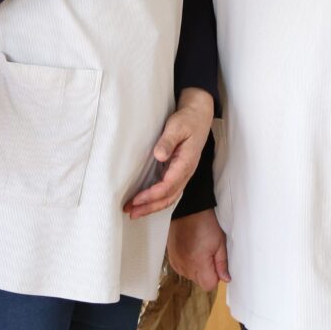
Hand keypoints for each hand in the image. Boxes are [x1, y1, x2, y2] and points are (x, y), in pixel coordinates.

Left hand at [124, 88, 212, 217]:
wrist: (199, 117)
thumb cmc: (187, 120)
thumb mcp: (177, 126)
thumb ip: (168, 141)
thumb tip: (159, 156)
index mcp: (186, 163)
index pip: (168, 186)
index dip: (152, 195)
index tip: (136, 199)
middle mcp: (186, 172)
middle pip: (169, 197)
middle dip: (150, 207)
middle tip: (131, 213)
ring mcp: (183, 174)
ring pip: (170, 197)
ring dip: (152, 206)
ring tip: (134, 212)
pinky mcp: (179, 172)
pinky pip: (169, 191)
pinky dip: (157, 200)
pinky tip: (145, 202)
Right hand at [168, 209, 230, 290]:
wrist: (188, 210)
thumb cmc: (205, 223)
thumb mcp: (220, 242)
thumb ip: (222, 263)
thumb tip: (225, 279)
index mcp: (198, 263)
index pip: (209, 285)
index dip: (215, 276)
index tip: (216, 263)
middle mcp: (185, 266)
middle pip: (199, 282)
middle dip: (206, 272)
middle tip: (208, 253)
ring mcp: (176, 262)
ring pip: (190, 276)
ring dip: (196, 268)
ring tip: (198, 250)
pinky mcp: (171, 258)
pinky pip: (182, 269)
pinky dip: (187, 263)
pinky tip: (190, 250)